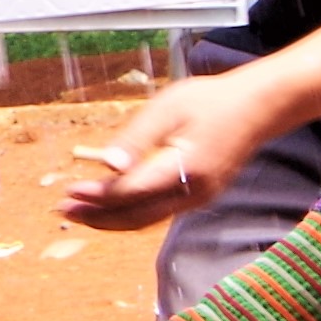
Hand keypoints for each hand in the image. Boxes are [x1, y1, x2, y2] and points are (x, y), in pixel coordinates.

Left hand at [58, 64, 282, 230]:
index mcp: (185, 169)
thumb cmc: (210, 101)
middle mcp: (193, 193)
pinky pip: (158, 212)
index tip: (68, 190)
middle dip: (97, 217)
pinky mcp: (199, 197)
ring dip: (110, 218)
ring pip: (147, 219)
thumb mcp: (168, 109)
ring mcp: (198, 199)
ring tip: (78, 212)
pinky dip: (130, 212)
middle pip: (136, 216)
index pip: (131, 192)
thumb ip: (137, 139)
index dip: (97, 195)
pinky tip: (109, 206)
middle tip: (63, 211)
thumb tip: (107, 166)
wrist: (257, 107)